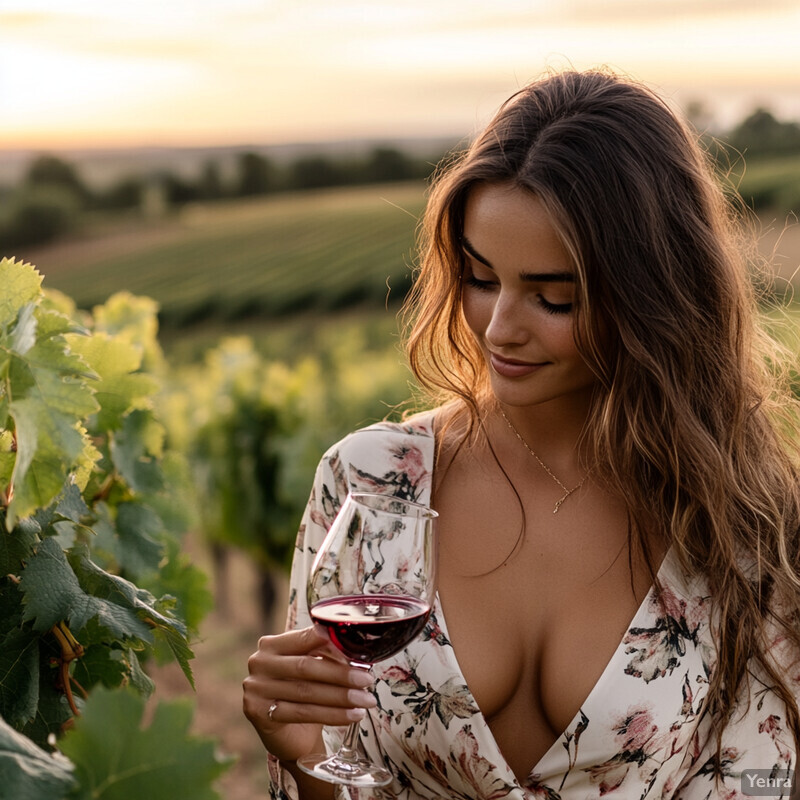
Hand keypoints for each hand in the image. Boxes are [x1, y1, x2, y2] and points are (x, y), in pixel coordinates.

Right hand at [243, 624, 376, 762]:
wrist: (290, 736)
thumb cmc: (303, 693)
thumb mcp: (312, 668)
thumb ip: (325, 654)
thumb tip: (355, 649)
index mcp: (271, 644)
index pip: (305, 638)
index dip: (332, 643)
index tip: (358, 650)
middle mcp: (259, 663)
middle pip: (306, 667)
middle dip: (341, 674)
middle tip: (367, 679)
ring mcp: (255, 688)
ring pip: (306, 692)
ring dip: (341, 696)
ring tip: (366, 700)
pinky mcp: (258, 712)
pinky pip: (302, 713)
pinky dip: (333, 714)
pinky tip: (353, 715)